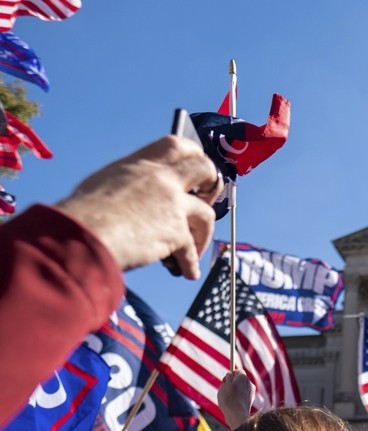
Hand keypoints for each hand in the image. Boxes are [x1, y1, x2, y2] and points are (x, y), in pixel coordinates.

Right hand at [56, 135, 220, 279]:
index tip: (195, 166)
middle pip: (203, 168)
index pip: (175, 145)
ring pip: (206, 212)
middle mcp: (160, 179)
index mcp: (140, 165)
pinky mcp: (176, 232)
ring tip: (196, 247)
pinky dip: (190, 264)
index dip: (192, 154)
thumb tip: (136, 199)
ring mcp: (171, 204)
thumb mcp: (103, 185)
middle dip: (212, 182)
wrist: (79, 235)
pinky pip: (191, 250)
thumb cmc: (80, 215)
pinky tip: (188, 272)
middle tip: (207, 197)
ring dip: (204, 232)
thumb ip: (129, 186)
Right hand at [218, 370, 254, 429]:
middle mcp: (250, 383)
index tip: (224, 381)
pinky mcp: (251, 401)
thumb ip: (228, 378)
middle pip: (239, 380)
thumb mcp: (224, 385)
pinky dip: (237, 398)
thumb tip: (230, 374)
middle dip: (232, 383)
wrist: (237, 415)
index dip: (230, 375)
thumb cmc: (228, 399)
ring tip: (228, 399)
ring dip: (234, 391)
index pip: (238, 371)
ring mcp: (251, 392)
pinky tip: (233, 404)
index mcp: (243, 377)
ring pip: (240, 388)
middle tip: (225, 390)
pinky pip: (242, 396)